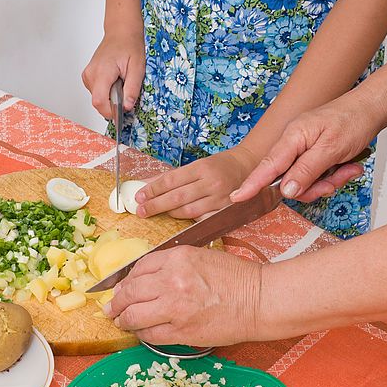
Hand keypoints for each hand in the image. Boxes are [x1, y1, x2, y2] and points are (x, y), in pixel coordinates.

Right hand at [82, 30, 145, 118]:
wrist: (121, 32)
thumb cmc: (129, 45)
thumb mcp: (138, 68)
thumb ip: (132, 89)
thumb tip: (127, 107)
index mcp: (102, 71)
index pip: (99, 101)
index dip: (110, 112)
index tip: (121, 112)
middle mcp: (91, 74)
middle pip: (98, 102)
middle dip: (113, 103)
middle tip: (124, 90)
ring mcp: (87, 76)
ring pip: (98, 99)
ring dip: (110, 97)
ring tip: (120, 82)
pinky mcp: (88, 77)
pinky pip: (97, 93)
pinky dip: (107, 92)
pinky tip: (114, 81)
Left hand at [104, 246, 261, 346]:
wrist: (259, 300)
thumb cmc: (236, 278)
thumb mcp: (201, 257)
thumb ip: (172, 264)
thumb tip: (144, 278)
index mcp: (177, 258)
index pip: (138, 268)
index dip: (125, 280)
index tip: (119, 288)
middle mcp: (172, 281)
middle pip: (130, 292)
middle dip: (116, 302)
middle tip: (111, 308)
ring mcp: (175, 308)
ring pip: (134, 316)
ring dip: (123, 320)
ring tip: (120, 321)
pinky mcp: (181, 331)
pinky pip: (150, 334)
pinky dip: (141, 334)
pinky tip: (140, 332)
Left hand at [134, 148, 257, 218]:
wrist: (247, 167)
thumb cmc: (218, 166)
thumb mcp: (197, 164)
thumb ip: (174, 177)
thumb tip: (148, 185)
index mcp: (202, 167)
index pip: (171, 180)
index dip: (153, 190)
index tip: (139, 197)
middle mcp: (211, 183)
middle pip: (177, 198)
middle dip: (155, 205)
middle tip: (141, 211)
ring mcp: (219, 198)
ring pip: (188, 211)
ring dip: (169, 214)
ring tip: (156, 214)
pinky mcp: (225, 211)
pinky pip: (202, 220)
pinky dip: (188, 221)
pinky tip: (177, 221)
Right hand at [230, 93, 381, 203]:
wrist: (372, 107)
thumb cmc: (353, 121)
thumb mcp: (331, 149)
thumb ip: (307, 170)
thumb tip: (286, 190)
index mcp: (293, 137)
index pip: (268, 166)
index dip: (252, 184)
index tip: (237, 197)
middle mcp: (294, 143)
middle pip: (289, 180)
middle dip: (314, 186)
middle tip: (334, 182)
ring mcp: (303, 149)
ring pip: (305, 181)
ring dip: (327, 181)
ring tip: (348, 170)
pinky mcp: (313, 154)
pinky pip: (315, 175)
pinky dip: (332, 176)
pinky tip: (348, 167)